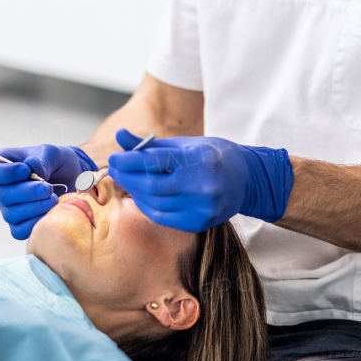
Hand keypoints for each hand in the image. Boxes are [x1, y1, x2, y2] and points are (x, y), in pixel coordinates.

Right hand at [0, 144, 95, 239]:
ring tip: (52, 198)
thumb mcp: (50, 153)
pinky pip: (19, 231)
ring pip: (11, 215)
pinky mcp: (19, 224)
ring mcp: (8, 208)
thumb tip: (32, 169)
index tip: (26, 171)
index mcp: (0, 166)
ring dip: (35, 207)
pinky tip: (50, 212)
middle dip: (28, 193)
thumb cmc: (54, 162)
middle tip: (47, 188)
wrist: (69, 178)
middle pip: (2, 196)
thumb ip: (41, 159)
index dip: (5, 174)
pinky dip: (35, 223)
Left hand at [107, 129, 292, 232]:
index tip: (114, 159)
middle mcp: (202, 185)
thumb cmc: (212, 155)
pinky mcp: (200, 223)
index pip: (154, 161)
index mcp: (198, 159)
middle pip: (151, 186)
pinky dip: (147, 206)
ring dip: (134, 192)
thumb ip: (150, 144)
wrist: (247, 179)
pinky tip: (141, 195)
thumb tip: (120, 137)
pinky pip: (163, 217)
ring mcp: (202, 207)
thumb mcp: (184, 143)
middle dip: (127, 178)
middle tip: (114, 170)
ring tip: (126, 180)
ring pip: (155, 204)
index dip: (128, 161)